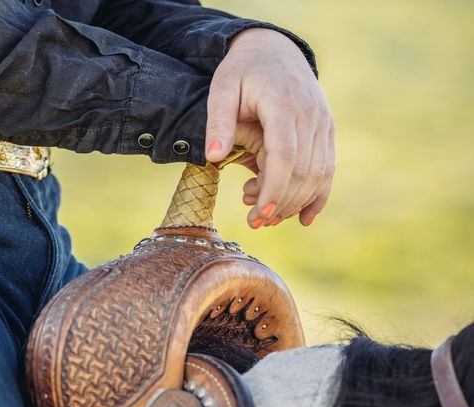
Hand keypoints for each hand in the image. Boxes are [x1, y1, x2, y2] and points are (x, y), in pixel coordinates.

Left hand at [204, 28, 334, 227]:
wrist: (273, 49)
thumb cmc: (242, 71)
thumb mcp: (222, 89)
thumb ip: (218, 122)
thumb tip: (213, 158)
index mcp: (283, 104)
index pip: (285, 155)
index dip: (275, 189)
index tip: (260, 215)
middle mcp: (310, 115)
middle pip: (304, 170)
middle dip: (281, 203)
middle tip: (254, 223)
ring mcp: (322, 123)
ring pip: (319, 173)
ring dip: (296, 202)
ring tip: (267, 218)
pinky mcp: (326, 130)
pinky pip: (328, 168)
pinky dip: (318, 195)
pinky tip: (304, 218)